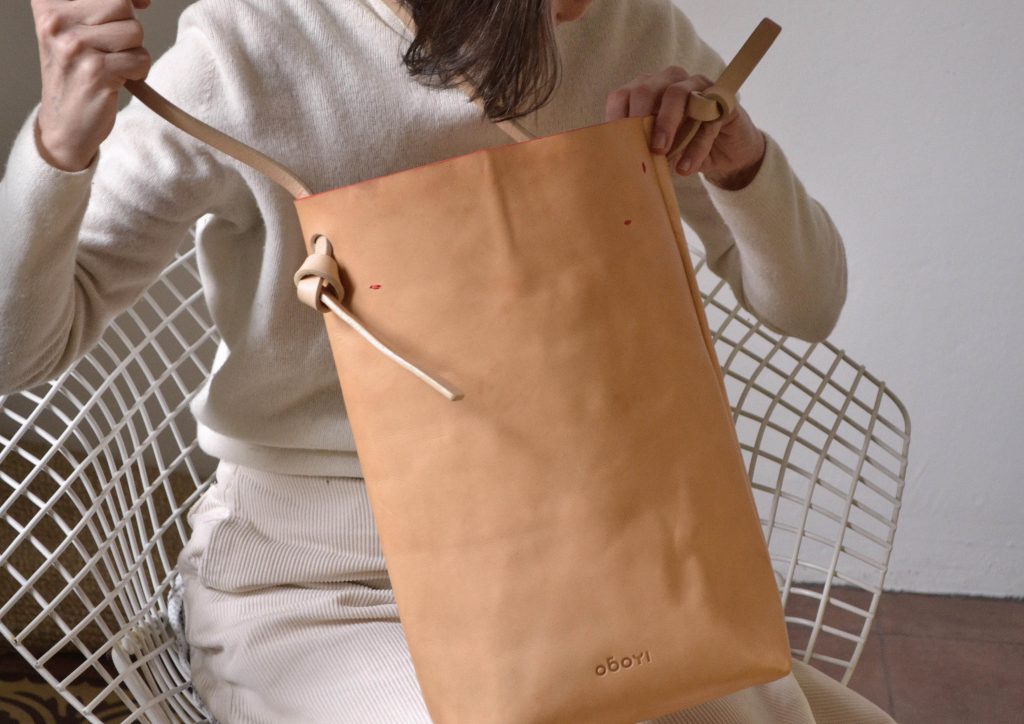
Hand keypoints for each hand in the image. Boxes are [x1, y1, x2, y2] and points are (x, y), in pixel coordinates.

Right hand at [31, 0, 152, 171]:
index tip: (138, 5)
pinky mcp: (95, 71)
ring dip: (133, 50)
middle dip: (128, 27)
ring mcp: (74, 46)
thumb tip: (143, 0)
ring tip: (111, 64)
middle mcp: (56, 21)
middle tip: (111, 48)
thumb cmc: (75, 73)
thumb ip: (103, 7)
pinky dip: (138, 71)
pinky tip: (117, 79)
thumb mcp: (76, 29)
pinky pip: (141, 58)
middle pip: (121, 4)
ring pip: (135, 31)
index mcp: (48, 4)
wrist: (65, 123)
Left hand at [605, 65, 765, 189]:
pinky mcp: (722, 100)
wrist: (727, 155)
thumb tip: (622, 166)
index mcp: (649, 90)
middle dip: (639, 118)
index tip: (613, 145)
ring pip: (676, 94)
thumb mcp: (660, 150)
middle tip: (639, 145)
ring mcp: (698, 86)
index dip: (616, 118)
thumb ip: (642, 149)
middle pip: (647, 89)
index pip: (624, 95)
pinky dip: (695, 145)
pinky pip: (706, 117)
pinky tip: (686, 167)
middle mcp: (671, 81)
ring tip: (661, 153)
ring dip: (665, 124)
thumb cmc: (685, 149)